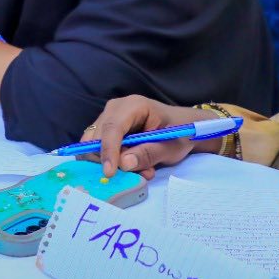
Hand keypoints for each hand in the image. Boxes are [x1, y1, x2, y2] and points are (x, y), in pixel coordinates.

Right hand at [79, 96, 216, 179]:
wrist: (183, 128)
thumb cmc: (180, 133)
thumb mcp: (170, 147)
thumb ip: (148, 154)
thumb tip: (123, 163)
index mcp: (134, 106)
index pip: (113, 127)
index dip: (109, 150)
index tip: (109, 173)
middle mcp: (116, 108)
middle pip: (98, 135)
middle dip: (111, 159)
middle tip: (137, 173)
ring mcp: (109, 118)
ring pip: (95, 144)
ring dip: (114, 162)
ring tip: (141, 169)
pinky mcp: (107, 130)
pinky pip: (100, 148)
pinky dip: (114, 161)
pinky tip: (134, 165)